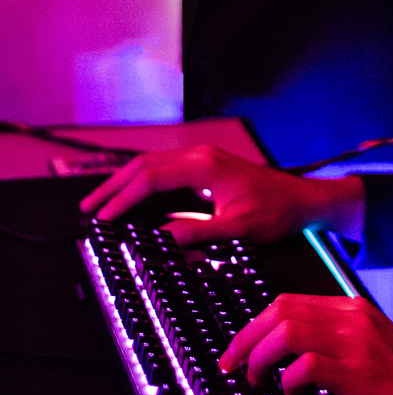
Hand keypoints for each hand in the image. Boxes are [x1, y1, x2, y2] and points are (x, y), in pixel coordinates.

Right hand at [79, 145, 364, 247]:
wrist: (303, 201)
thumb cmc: (277, 214)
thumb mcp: (240, 229)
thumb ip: (200, 233)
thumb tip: (162, 237)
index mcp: (204, 166)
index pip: (150, 179)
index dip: (123, 199)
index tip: (102, 219)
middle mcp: (199, 156)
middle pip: (144, 166)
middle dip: (114, 187)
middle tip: (88, 209)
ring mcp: (202, 159)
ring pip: (152, 166)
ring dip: (125, 184)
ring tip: (101, 204)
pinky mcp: (205, 168)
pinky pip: (165, 171)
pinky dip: (142, 184)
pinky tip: (131, 199)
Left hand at [219, 292, 392, 394]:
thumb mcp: (374, 349)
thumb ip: (338, 342)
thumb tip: (290, 355)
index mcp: (353, 309)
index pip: (288, 302)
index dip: (255, 325)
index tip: (238, 350)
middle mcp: (352, 317)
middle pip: (279, 310)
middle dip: (246, 338)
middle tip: (232, 366)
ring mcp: (357, 342)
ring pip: (286, 330)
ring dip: (260, 357)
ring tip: (256, 381)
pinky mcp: (360, 372)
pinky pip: (306, 365)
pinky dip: (288, 380)